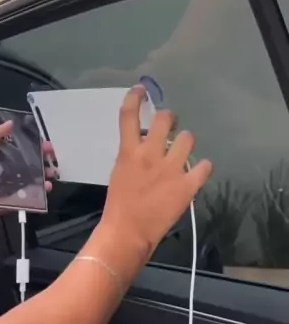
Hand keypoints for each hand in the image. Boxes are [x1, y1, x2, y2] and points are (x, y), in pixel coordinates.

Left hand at [0, 121, 54, 227]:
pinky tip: (47, 187)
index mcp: (5, 157)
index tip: (46, 144)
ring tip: (52, 173)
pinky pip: (33, 193)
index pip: (24, 149)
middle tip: (53, 157)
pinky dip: (42, 191)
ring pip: (36, 178)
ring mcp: (17, 184)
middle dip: (45, 160)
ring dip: (46, 174)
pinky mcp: (18, 197)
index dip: (36, 146)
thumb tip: (10, 122)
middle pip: (33, 163)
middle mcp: (12, 170)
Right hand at [91, 87, 212, 284]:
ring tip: (182, 153)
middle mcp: (150, 154)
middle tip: (169, 126)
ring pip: (187, 138)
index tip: (141, 90)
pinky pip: (205, 166)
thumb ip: (132, 157)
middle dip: (169, 119)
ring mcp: (171, 169)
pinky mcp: (187, 185)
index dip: (135, 97)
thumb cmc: (118, 206)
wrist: (128, 233)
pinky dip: (202, 168)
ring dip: (185, 142)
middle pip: (165, 119)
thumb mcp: (119, 174)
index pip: (128, 115)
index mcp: (129, 152)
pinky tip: (198, 173)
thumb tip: (144, 147)